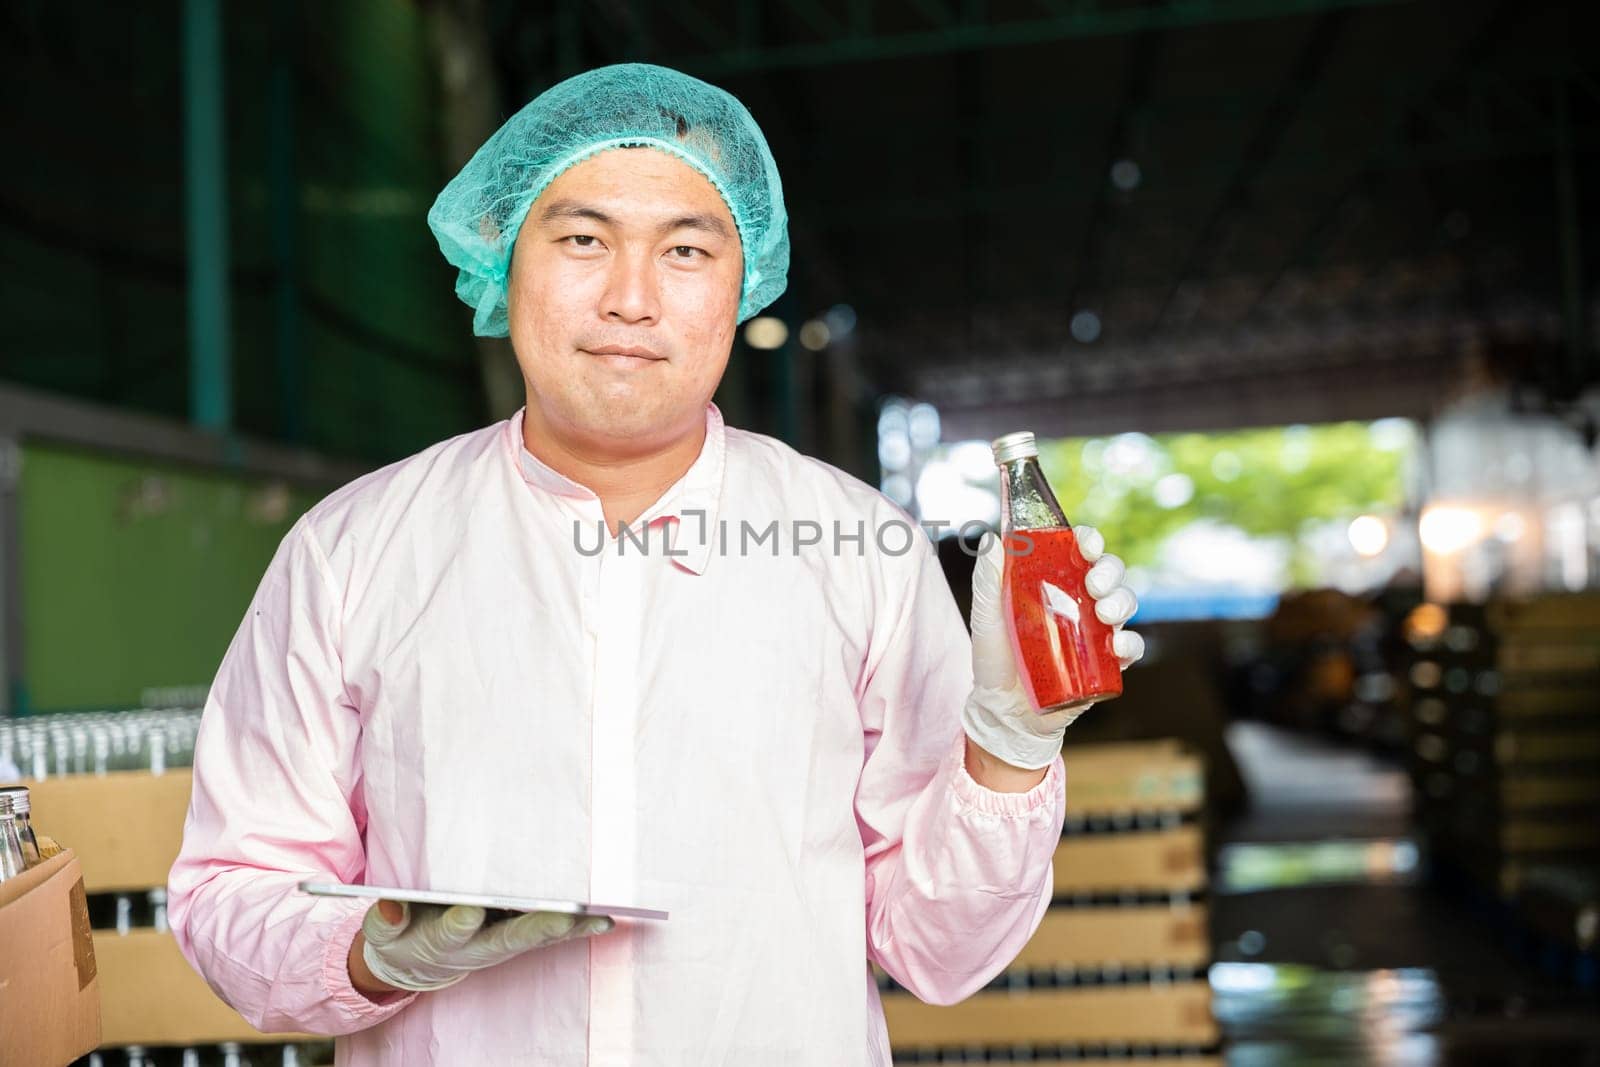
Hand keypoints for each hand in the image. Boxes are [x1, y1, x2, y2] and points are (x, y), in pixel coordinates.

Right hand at [359, 900, 613, 992]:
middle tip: (561, 917)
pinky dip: (578, 927)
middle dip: (536, 926)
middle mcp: (481, 944)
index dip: (461, 922)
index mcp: (442, 939)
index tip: (469, 910)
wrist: (418, 957)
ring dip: (569, 928)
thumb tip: (391, 908)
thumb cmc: (402, 934)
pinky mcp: (521, 937)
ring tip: (599, 916)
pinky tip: (605, 919)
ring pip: (539, 935)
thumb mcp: (384, 932)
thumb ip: (385, 921)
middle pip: (511, 936)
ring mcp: (505, 942)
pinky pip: (552, 933)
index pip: (452, 931)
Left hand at [960, 525, 1143, 770]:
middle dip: (1109, 571)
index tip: (1086, 543)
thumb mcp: (987, 619)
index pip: (1080, 552)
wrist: (1003, 711)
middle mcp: (1080, 603)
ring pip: (1125, 604)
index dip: (1089, 541)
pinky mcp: (1105, 664)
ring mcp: (1095, 633)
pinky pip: (1131, 648)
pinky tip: (1117, 647)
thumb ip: (987, 581)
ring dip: (1121, 602)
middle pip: (1110, 573)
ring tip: (1104, 613)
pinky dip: (1130, 644)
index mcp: (1055, 583)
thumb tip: (989, 539)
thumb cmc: (996, 659)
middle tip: (1093, 584)